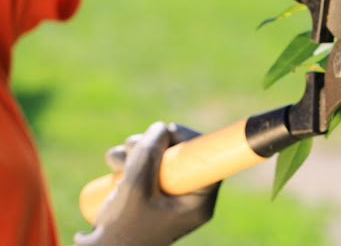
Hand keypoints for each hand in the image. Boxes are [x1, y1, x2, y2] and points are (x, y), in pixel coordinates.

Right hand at [74, 122, 219, 245]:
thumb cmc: (122, 230)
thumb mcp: (136, 188)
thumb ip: (149, 155)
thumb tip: (161, 127)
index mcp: (197, 202)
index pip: (207, 161)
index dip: (189, 139)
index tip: (169, 131)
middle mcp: (187, 197)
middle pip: (181, 154)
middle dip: (154, 144)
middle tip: (132, 147)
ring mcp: (167, 194)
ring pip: (159, 157)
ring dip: (136, 150)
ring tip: (116, 161)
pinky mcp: (149, 192)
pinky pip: (145, 166)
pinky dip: (129, 160)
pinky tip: (114, 165)